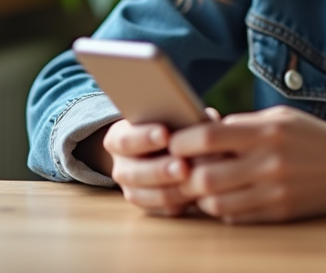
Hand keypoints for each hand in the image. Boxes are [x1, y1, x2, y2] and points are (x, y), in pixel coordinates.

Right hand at [101, 108, 221, 217]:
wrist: (162, 151)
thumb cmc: (169, 127)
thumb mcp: (170, 116)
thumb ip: (183, 116)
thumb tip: (207, 118)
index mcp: (118, 139)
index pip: (125, 140)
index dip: (143, 137)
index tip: (165, 134)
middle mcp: (120, 167)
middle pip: (134, 172)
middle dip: (160, 169)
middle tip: (182, 165)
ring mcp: (131, 190)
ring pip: (147, 195)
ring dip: (170, 189)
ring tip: (191, 179)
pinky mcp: (149, 207)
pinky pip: (162, 209)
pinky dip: (180, 202)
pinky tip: (196, 194)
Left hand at [165, 106, 325, 223]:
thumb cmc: (313, 136)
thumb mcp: (280, 117)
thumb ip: (242, 125)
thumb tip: (199, 127)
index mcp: (267, 131)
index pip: (209, 137)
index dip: (181, 141)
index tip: (171, 141)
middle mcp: (269, 162)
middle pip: (205, 176)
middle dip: (184, 174)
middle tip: (179, 168)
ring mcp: (275, 191)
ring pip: (215, 202)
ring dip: (200, 194)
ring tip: (200, 183)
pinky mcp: (280, 213)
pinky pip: (235, 217)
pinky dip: (222, 208)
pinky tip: (223, 196)